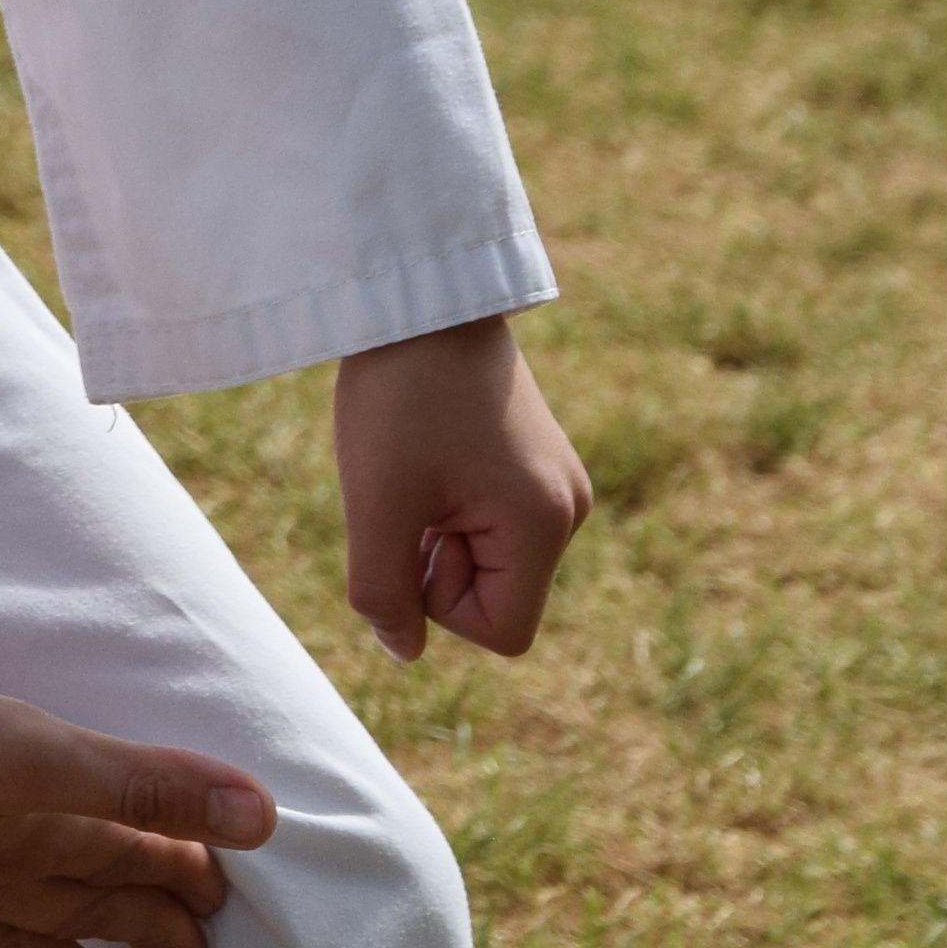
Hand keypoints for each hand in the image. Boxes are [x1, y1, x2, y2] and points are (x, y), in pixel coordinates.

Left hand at [332, 311, 589, 662]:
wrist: (421, 297)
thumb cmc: (399, 397)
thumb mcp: (376, 504)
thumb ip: (383, 592)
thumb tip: (405, 650)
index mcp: (545, 524)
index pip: (503, 633)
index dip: (440, 603)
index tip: (414, 531)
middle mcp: (569, 509)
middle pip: (495, 597)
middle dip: (437, 562)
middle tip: (411, 487)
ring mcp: (557, 483)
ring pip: (487, 559)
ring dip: (437, 530)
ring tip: (417, 462)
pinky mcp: (536, 461)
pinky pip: (489, 522)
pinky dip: (447, 505)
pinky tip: (428, 452)